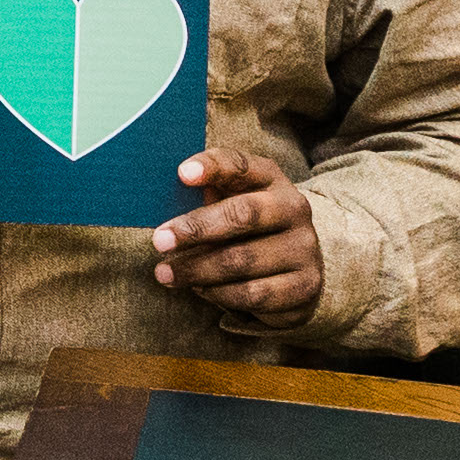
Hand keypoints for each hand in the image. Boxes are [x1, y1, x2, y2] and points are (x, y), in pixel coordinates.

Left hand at [152, 146, 322, 331]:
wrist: (296, 269)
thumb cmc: (245, 228)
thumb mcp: (228, 202)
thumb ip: (203, 195)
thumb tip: (155, 198)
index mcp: (271, 179)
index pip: (241, 165)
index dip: (212, 166)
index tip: (181, 174)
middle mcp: (294, 209)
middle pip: (243, 214)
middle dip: (195, 228)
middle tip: (159, 242)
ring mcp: (304, 249)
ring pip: (242, 260)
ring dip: (197, 269)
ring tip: (166, 274)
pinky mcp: (304, 287)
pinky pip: (253, 294)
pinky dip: (219, 294)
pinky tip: (199, 289)